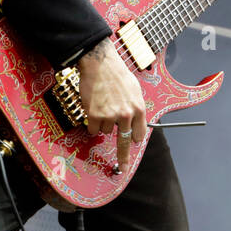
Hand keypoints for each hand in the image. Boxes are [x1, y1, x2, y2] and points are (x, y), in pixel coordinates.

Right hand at [75, 39, 145, 171]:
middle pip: (123, 141)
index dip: (133, 138)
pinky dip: (91, 123)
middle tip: (123, 166)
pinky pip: (93, 129)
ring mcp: (110, 116)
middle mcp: (126, 115)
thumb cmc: (117, 74)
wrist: (99, 63)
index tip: (131, 146)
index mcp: (138, 109)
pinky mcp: (94, 115)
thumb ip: (136, 107)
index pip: (138, 134)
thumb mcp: (134, 90)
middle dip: (123, 156)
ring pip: (105, 130)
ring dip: (102, 122)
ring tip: (102, 104)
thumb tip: (136, 122)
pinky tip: (93, 108)